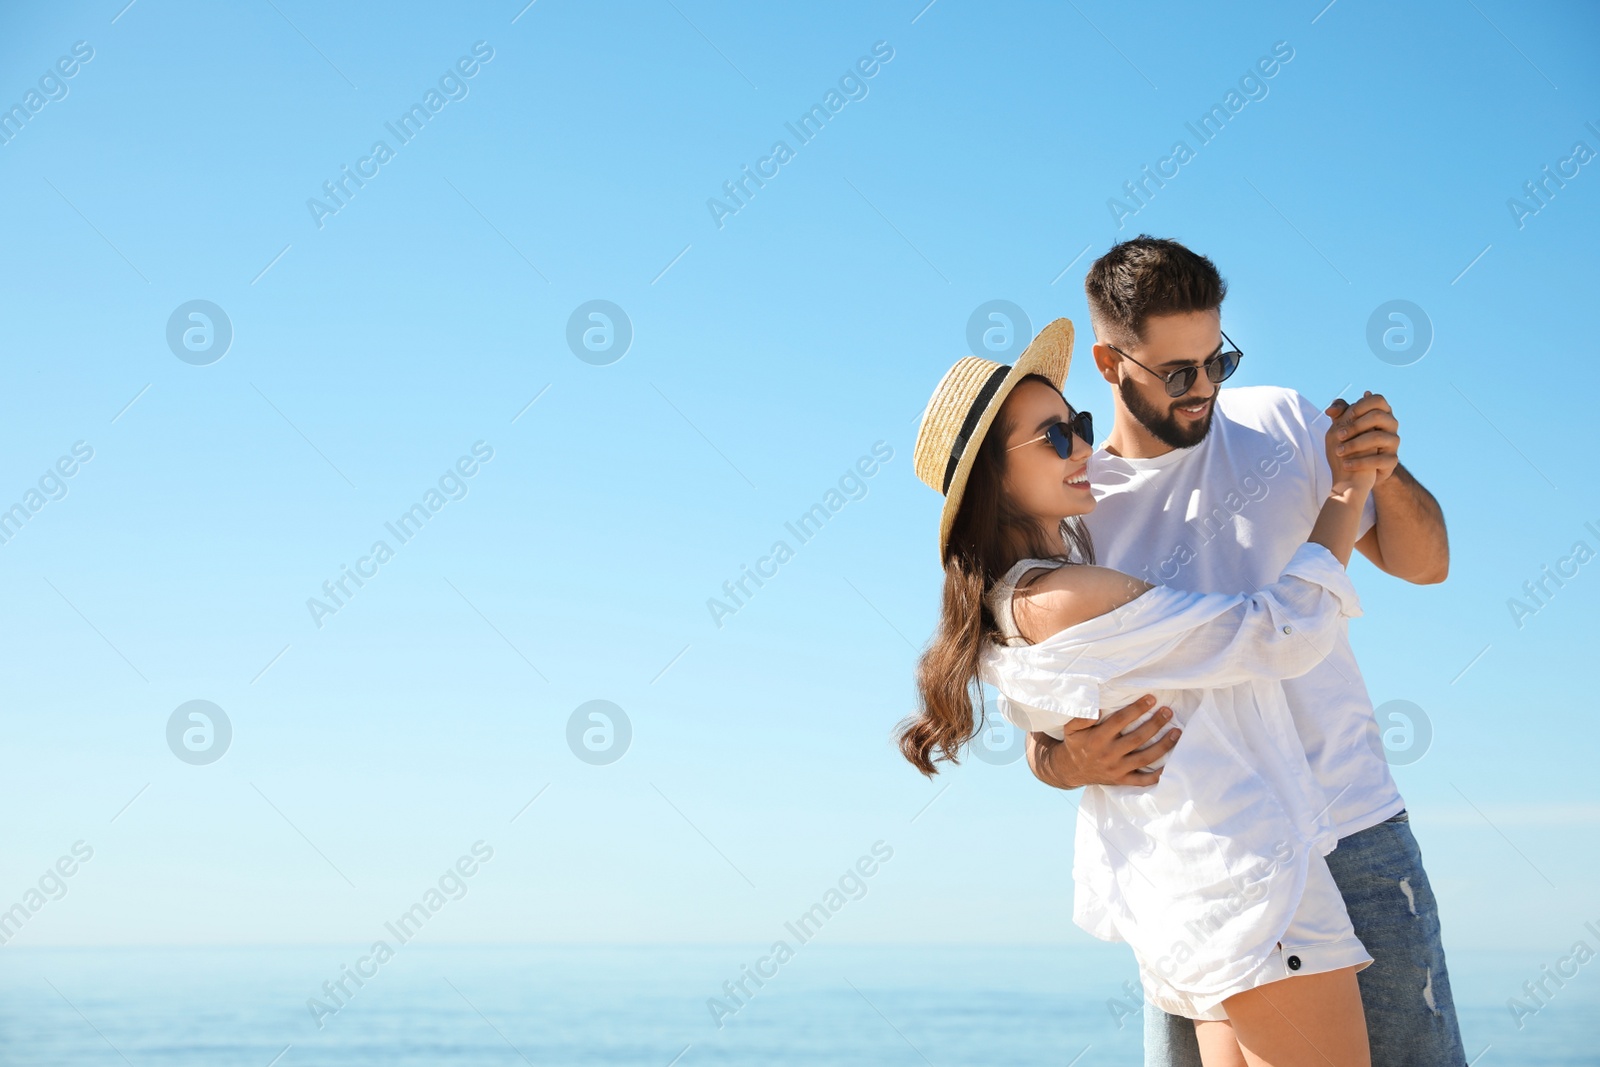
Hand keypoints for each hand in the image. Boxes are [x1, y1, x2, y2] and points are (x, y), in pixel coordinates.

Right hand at [1028, 696, 1178, 788]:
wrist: (1071, 770)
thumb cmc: (1076, 743)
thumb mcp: (1071, 728)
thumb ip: (1081, 717)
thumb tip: (1098, 710)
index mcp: (1097, 739)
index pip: (1120, 721)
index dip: (1137, 709)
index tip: (1152, 698)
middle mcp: (1109, 755)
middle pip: (1137, 738)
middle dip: (1155, 724)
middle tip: (1168, 712)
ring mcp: (1117, 769)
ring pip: (1145, 758)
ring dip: (1163, 745)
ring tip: (1177, 732)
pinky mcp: (1122, 780)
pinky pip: (1143, 780)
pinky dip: (1159, 775)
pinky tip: (1172, 762)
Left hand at [1325, 392, 1397, 488]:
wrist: (1363, 468)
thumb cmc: (1354, 439)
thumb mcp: (1346, 424)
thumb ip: (1340, 414)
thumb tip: (1329, 411)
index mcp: (1382, 412)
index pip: (1378, 400)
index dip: (1362, 405)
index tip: (1348, 415)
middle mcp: (1391, 425)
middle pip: (1378, 416)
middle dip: (1355, 425)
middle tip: (1338, 435)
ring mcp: (1393, 442)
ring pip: (1377, 437)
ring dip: (1354, 444)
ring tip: (1338, 452)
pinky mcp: (1392, 460)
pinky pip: (1379, 459)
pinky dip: (1360, 462)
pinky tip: (1346, 465)